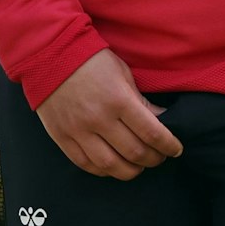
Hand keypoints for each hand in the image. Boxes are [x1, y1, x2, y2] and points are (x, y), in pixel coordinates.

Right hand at [36, 49, 181, 179]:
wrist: (48, 54)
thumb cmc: (89, 59)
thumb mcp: (121, 72)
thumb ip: (140, 100)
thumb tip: (161, 120)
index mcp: (118, 99)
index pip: (152, 133)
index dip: (169, 145)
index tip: (176, 149)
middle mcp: (99, 119)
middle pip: (135, 153)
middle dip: (154, 159)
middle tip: (159, 156)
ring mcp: (79, 130)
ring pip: (111, 166)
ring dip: (131, 170)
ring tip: (138, 165)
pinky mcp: (62, 137)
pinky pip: (86, 164)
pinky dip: (104, 171)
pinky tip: (113, 165)